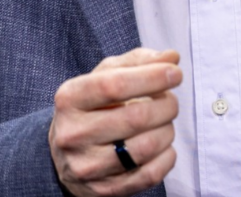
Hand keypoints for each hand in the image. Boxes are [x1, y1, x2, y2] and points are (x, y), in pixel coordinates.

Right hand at [48, 47, 182, 196]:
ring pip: (145, 147)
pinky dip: (167, 157)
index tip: (175, 74)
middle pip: (135, 117)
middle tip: (171, 101)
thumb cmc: (92, 107)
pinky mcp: (104, 190)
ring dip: (167, 131)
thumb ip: (138, 62)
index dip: (151, 77)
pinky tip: (163, 146)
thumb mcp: (105, 76)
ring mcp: (87, 166)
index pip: (114, 85)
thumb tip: (171, 58)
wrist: (65, 154)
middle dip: (165, 106)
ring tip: (165, 123)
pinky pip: (149, 174)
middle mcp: (73, 133)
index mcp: (70, 99)